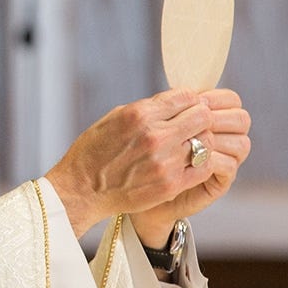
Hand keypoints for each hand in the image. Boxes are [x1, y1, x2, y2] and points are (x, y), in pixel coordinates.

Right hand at [43, 89, 249, 238]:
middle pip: (203, 116)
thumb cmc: (93, 153)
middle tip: (191, 127)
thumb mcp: (114, 118)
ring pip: (206, 142)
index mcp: (140, 114)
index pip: (187, 96)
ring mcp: (165, 162)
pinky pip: (205, 167)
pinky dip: (202, 163)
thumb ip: (147, 109)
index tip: (184, 109)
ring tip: (186, 147)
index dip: (189, 101)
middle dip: (199, 118)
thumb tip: (175, 102)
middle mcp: (155, 136)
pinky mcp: (170, 185)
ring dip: (200, 142)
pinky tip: (189, 164)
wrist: (80, 191)